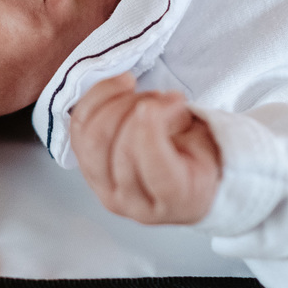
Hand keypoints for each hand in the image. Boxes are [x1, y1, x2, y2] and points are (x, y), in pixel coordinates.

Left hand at [70, 72, 220, 224]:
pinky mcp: (86, 167)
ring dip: (114, 101)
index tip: (175, 99)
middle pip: (116, 149)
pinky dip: (96, 98)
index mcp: (174, 200)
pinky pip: (78, 127)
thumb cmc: (200, 162)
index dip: (154, 126)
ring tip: (140, 91)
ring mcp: (103, 187)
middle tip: (161, 96)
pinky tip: (120, 85)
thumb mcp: (209, 145)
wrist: (183, 182)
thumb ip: (186, 128)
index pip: (154, 167)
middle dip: (135, 108)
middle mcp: (132, 202)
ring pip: (91, 138)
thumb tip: (153, 107)